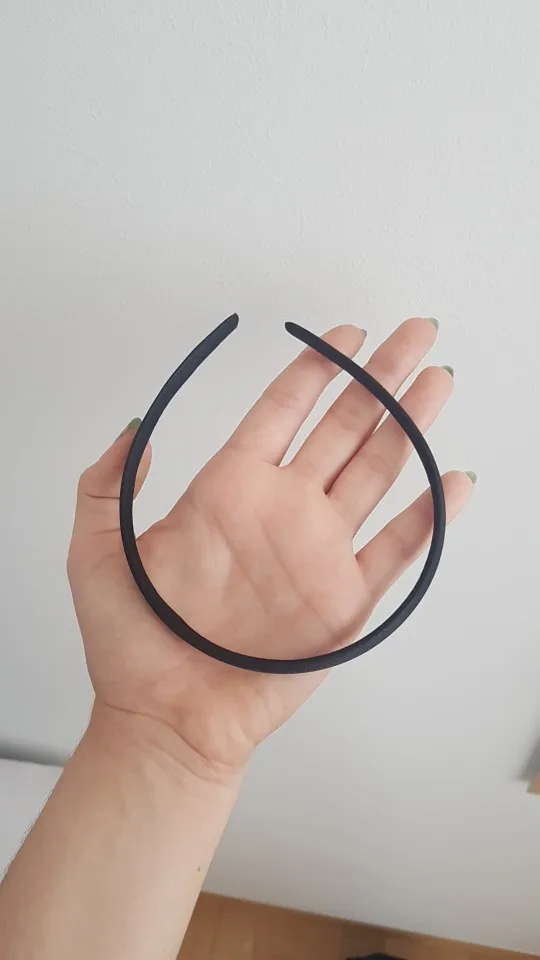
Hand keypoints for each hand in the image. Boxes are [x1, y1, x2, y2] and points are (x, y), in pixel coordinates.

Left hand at [68, 318, 473, 776]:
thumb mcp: (95, 555)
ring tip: (437, 381)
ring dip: (411, 425)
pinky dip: (429, 517)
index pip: (282, 410)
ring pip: (377, 472)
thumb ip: (105, 486)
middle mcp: (283, 510)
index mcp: (229, 489)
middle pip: (344, 427)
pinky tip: (453, 481)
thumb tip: (133, 427)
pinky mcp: (346, 600)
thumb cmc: (131, 644)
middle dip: (381, 378)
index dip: (315, 368)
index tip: (344, 335)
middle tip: (413, 333)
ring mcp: (319, 552)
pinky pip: (397, 550)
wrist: (167, 720)